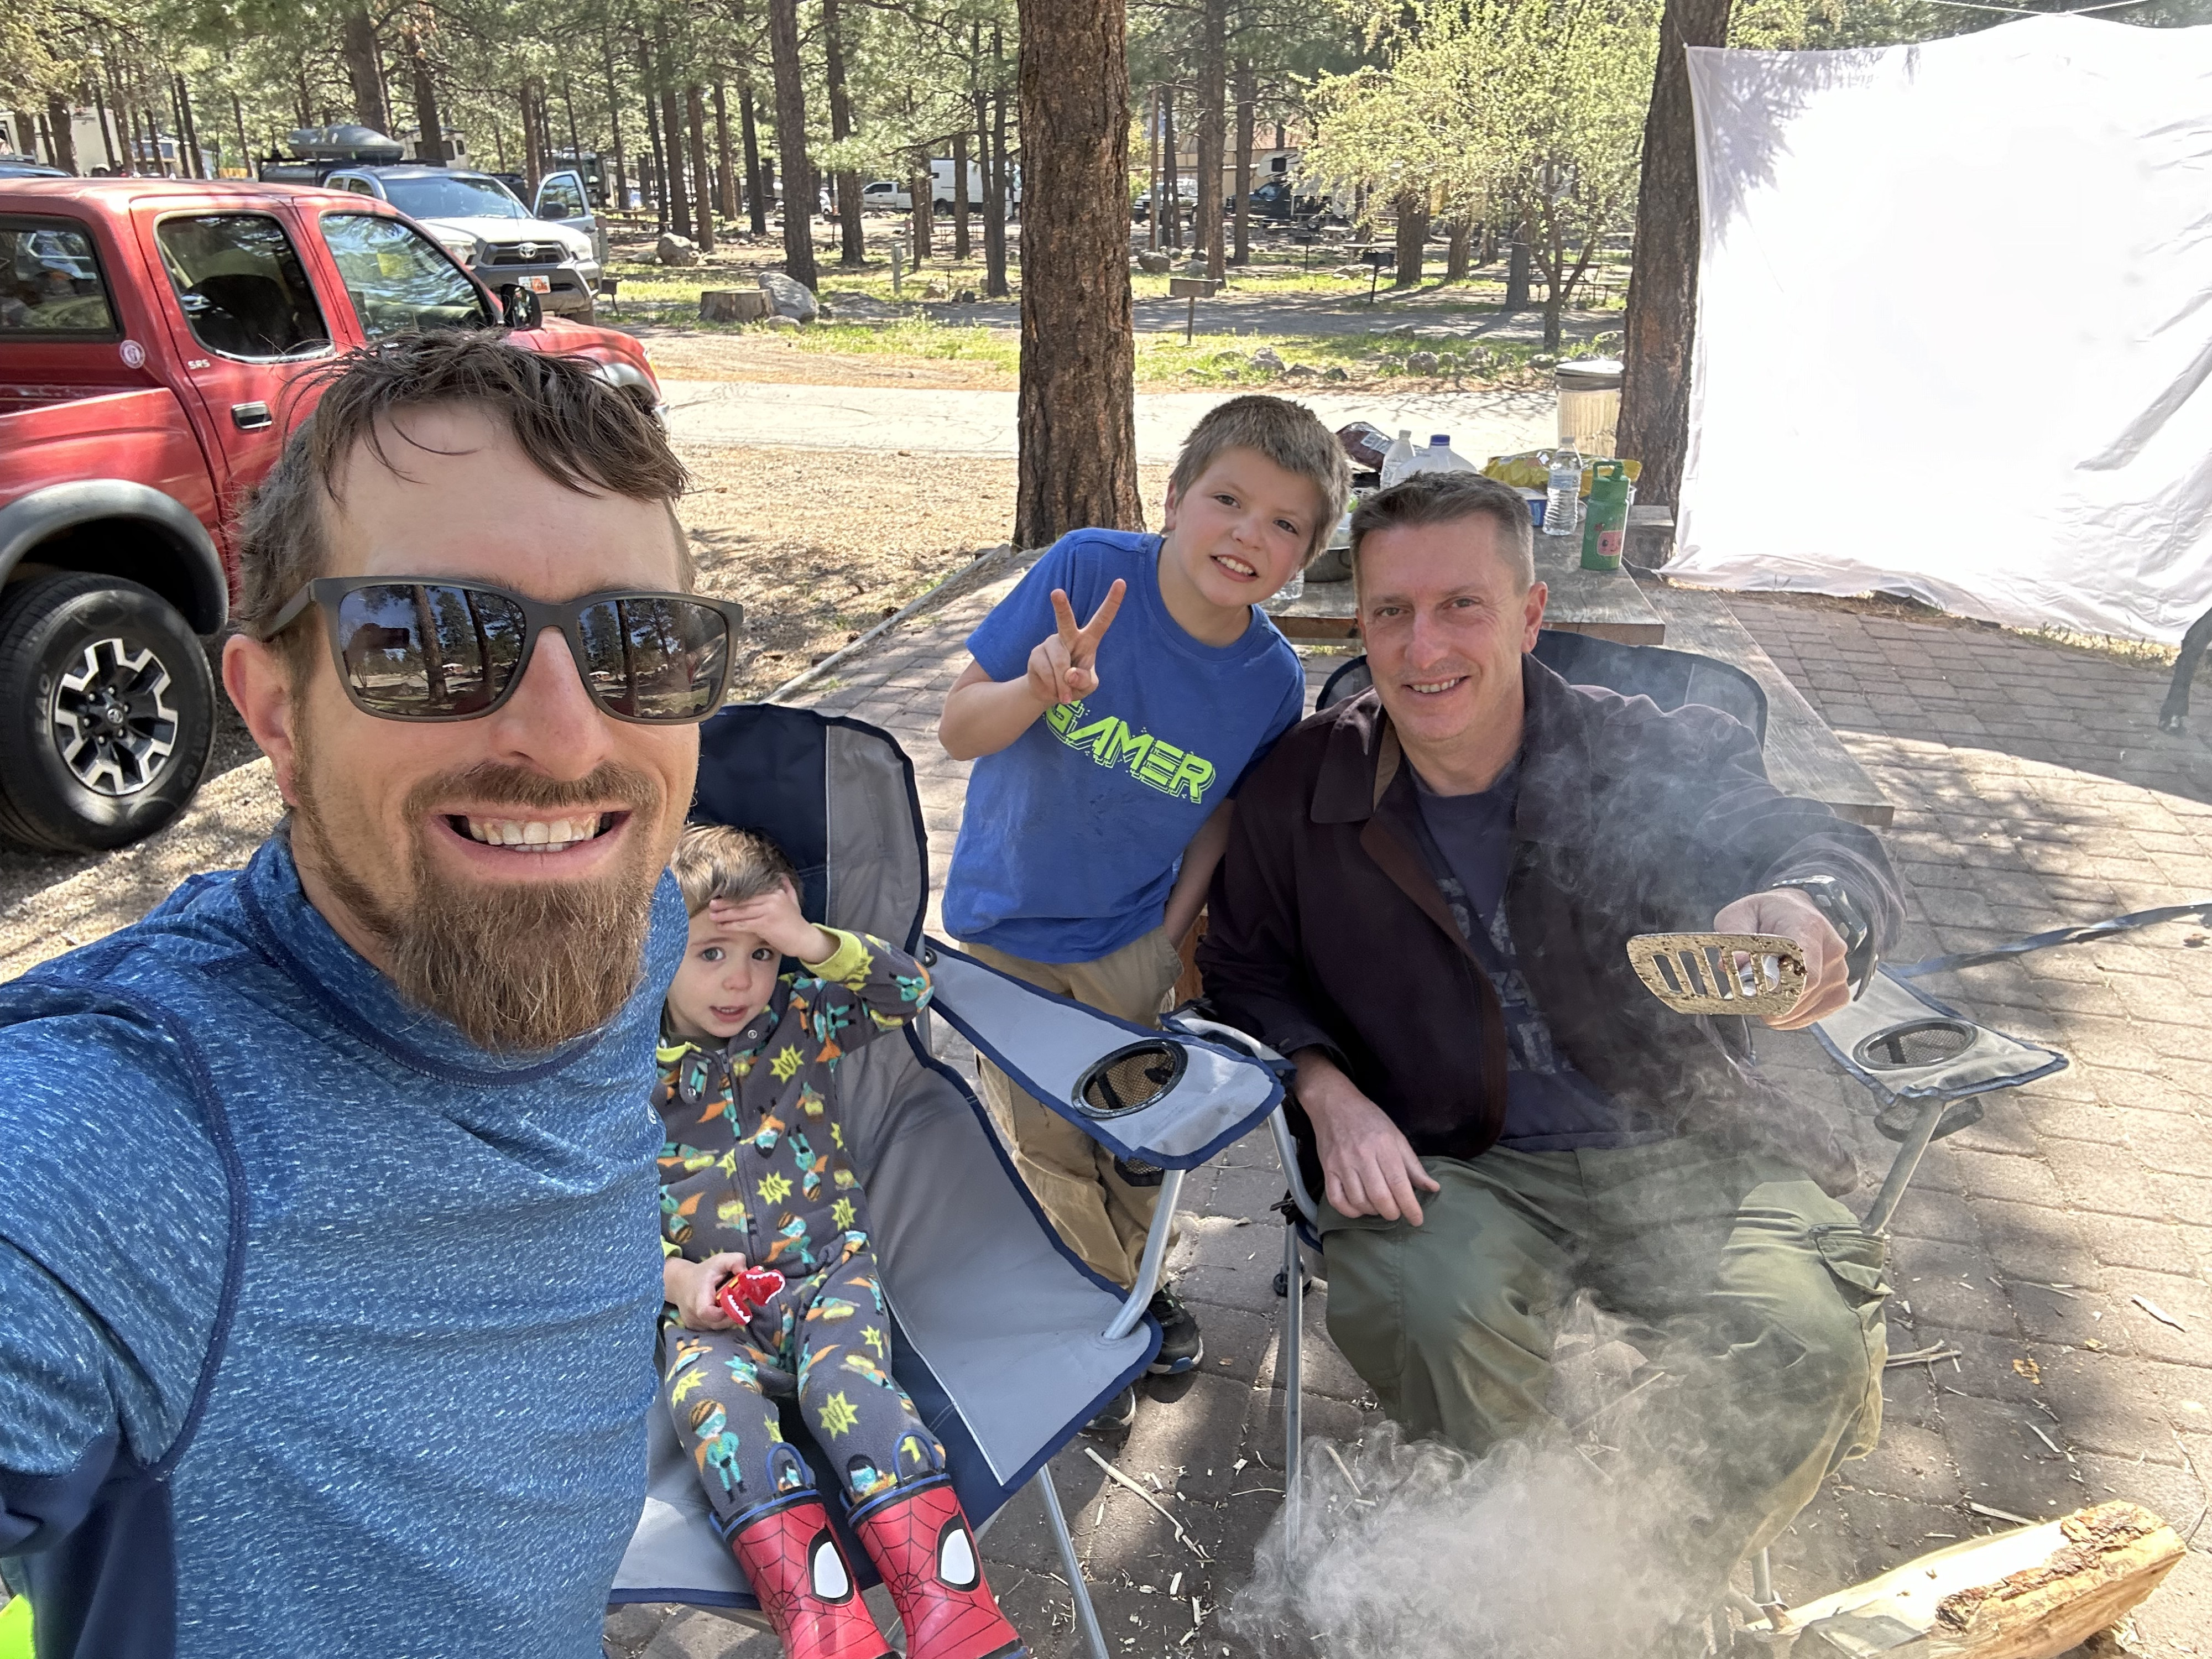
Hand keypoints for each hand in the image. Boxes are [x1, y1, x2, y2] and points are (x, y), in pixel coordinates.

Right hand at [666, 1250, 748, 1328]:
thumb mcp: (720, 1260)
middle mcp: (693, 1313)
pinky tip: (723, 1309)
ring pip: (718, 1327)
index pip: (707, 1312)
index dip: (725, 1311)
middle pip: (718, 1323)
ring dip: (730, 1317)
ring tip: (732, 1303)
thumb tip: (747, 1273)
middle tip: (742, 1301)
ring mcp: (694, 1323)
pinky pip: (714, 1328)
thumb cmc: (703, 1271)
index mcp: (697, 1297)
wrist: (681, 1282)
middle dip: (734, 1313)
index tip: (737, 1301)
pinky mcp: (696, 1328)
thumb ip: (736, 1261)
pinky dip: (722, 1320)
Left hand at [708, 879, 834, 964]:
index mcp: (776, 892)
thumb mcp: (793, 900)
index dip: (734, 895)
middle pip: (743, 901)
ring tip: (713, 917)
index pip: (750, 892)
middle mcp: (772, 899)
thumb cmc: (796, 922)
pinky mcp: (765, 925)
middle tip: (712, 905)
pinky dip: (731, 926)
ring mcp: (768, 911)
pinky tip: (722, 927)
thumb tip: (781, 875)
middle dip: (725, 904)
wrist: (804, 939)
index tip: (721, 895)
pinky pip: (743, 924)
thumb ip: (786, 887)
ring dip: (724, 915)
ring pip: (741, 912)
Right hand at [1024, 581, 1125, 707]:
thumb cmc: (1075, 685)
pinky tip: (1052, 689)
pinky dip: (1053, 687)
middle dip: (1061, 607)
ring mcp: (1050, 643)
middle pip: (1065, 621)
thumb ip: (1084, 681)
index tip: (1121, 582)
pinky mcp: (1036, 654)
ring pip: (1059, 663)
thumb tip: (1069, 675)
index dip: (1112, 602)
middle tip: (1056, 593)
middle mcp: (1068, 636)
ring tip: (1064, 694)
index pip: (1103, 619)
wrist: (1049, 693)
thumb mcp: (1087, 687)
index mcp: (1088, 640)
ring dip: (1062, 684)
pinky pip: (1047, 672)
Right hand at [1295, 1050, 1439, 1224]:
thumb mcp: (1396, 1136)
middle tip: (1397, 1212)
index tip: (1417, 1220)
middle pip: (1380, 1197)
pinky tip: (1359, 1208)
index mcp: (1384, 1146)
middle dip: (1392, 1212)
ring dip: (1373, 1212)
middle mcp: (1362, 1156)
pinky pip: (1336, 1200)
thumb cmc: (1369, 1119)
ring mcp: (1341, 1164)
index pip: (1399, 1184)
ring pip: (1359, 1201)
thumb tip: (1433, 1188)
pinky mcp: (1327, 1170)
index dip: (1410, 1206)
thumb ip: (1413, 1165)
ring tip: (1380, 1207)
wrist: (1334, 1104)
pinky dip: (1350, 1211)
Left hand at [1713, 888, 1849, 1029]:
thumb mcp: (1739, 915)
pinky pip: (1812, 1016)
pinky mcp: (1840, 991)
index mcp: (1807, 926)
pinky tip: (1779, 999)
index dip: (1779, 986)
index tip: (1756, 991)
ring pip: (1803, 1008)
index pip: (1803, 966)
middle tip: (1748, 991)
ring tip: (1765, 987)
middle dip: (1768, 999)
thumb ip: (1734, 937)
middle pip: (1801, 993)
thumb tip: (1732, 965)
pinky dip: (1790, 1016)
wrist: (1793, 911)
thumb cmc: (1764, 914)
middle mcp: (1831, 950)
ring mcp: (1839, 973)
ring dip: (1777, 1007)